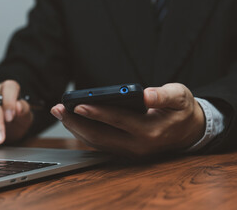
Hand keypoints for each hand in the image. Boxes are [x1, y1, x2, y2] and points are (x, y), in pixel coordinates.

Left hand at [51, 83, 204, 156]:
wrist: (188, 132)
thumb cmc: (181, 111)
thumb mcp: (180, 97)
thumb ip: (164, 96)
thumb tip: (147, 95)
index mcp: (151, 131)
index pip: (119, 121)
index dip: (98, 113)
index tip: (78, 105)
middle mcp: (137, 146)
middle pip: (101, 135)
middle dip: (77, 122)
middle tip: (58, 109)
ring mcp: (129, 151)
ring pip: (97, 142)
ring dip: (76, 128)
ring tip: (60, 113)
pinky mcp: (124, 150)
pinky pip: (100, 143)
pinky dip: (84, 132)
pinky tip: (72, 121)